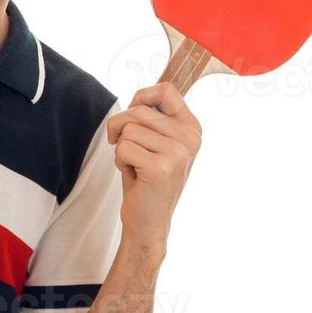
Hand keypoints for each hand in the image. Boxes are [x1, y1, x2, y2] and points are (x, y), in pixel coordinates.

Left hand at [105, 82, 201, 246]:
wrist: (148, 221)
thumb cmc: (146, 179)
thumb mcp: (156, 143)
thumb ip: (154, 117)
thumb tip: (141, 95)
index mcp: (192, 128)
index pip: (167, 90)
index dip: (141, 97)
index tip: (133, 116)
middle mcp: (190, 139)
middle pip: (138, 110)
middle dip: (120, 127)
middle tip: (127, 149)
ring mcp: (178, 153)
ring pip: (128, 130)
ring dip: (121, 148)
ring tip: (136, 166)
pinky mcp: (161, 168)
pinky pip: (123, 148)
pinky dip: (120, 161)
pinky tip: (134, 175)